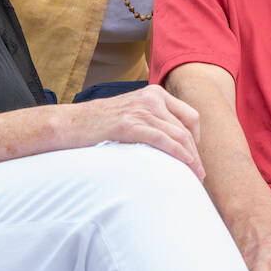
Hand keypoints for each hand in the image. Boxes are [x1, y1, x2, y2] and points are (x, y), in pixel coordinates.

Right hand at [62, 84, 204, 177]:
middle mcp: (152, 98)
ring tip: (195, 177)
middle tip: (199, 174)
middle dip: (196, 152)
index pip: (190, 116)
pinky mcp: (130, 125)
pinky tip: (185, 165)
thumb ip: (152, 119)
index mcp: (155, 93)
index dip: (197, 138)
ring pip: (179, 135)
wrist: (71, 124)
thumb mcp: (132, 112)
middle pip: (187, 128)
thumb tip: (173, 141)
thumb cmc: (100, 124)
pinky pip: (163, 140)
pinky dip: (178, 154)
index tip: (194, 157)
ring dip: (191, 158)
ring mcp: (141, 110)